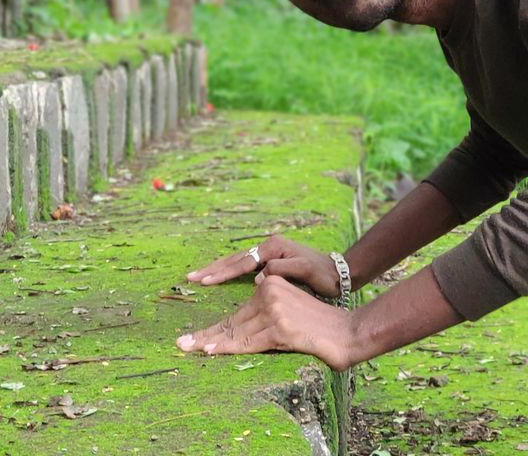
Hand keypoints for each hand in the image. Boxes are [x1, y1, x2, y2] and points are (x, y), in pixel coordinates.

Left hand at [174, 274, 356, 370]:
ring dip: (210, 343)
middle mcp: (270, 293)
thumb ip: (268, 317)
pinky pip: (247, 341)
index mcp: (271, 285)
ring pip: (236, 332)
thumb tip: (241, 332)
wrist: (349, 333)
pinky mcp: (279, 328)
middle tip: (180, 344)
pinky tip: (209, 350)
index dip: (215, 327)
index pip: (237, 312)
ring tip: (188, 348)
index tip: (194, 338)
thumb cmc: (322, 328)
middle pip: (232, 321)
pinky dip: (227, 347)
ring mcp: (274, 310)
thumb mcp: (291, 315)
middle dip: (206, 335)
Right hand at [185, 234, 341, 297]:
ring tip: (197, 276)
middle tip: (190, 277)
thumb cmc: (323, 274)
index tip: (205, 280)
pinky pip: (243, 265)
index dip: (223, 272)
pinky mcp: (269, 260)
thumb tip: (258, 277)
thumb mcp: (304, 271)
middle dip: (212, 268)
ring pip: (237, 261)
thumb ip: (281, 271)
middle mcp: (268, 246)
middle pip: (235, 258)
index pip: (243, 262)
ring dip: (217, 269)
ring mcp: (268, 252)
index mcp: (274, 247)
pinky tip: (217, 275)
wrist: (337, 272)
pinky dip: (228, 270)